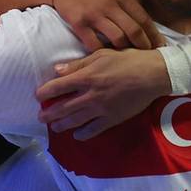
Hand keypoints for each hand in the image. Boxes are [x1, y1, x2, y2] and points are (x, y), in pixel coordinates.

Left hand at [37, 47, 170, 138]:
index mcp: (86, 77)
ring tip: (55, 127)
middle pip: (63, 108)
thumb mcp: (101, 55)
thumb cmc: (128, 59)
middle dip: (49, 114)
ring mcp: (101, 110)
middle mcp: (90, 96)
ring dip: (62, 125)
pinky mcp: (112, 119)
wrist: (153, 74)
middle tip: (41, 117)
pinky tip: (77, 134)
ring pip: (75, 121)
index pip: (58, 87)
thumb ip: (78, 64)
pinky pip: (94, 130)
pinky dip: (83, 134)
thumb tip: (57, 70)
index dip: (44, 92)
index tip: (38, 96)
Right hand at [48, 0, 163, 51]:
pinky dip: (103, 52)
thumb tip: (145, 10)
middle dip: (144, 46)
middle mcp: (110, 4)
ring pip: (118, 39)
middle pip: (134, 31)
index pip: (143, 18)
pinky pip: (95, 44)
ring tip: (129, 55)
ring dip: (125, 50)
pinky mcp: (79, 23)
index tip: (160, 45)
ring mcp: (94, 15)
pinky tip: (107, 55)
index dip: (154, 35)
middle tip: (148, 55)